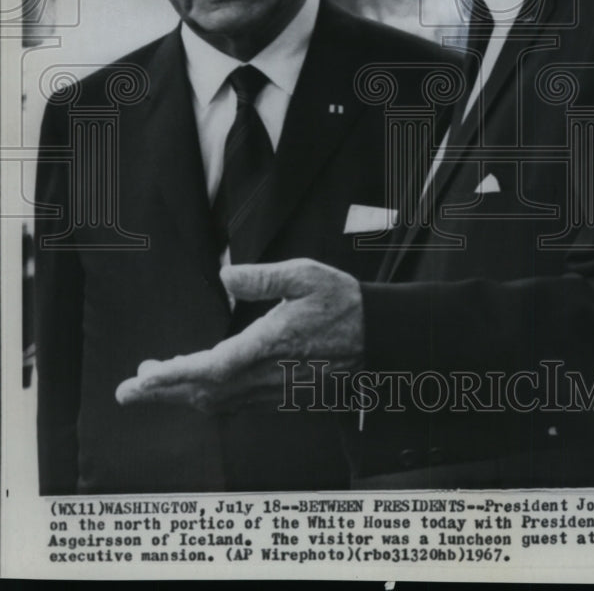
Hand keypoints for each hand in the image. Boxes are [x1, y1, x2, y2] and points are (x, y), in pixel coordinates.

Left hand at [115, 258, 363, 413]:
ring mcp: (275, 391)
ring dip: (181, 395)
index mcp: (271, 344)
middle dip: (163, 392)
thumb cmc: (342, 302)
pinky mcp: (282, 397)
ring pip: (218, 403)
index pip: (213, 367)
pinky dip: (207, 400)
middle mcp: (268, 374)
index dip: (175, 375)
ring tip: (154, 381)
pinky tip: (196, 389)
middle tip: (128, 389)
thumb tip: (226, 276)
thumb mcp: (307, 275)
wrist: (377, 338)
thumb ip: (264, 278)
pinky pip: (236, 406)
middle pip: (205, 393)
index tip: (143, 377)